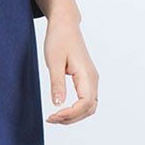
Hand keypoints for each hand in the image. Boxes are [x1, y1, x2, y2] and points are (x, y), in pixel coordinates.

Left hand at [31, 0, 98, 125]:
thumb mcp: (54, 61)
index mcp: (86, 74)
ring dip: (74, 116)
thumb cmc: (59, 39)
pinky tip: (61, 110)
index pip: (85, 103)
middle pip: (89, 109)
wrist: (65, 25)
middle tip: (51, 119)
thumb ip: (57, 83)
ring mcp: (91, 79)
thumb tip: (58, 104)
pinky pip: (86, 100)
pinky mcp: (86, 79)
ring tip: (55, 117)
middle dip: (71, 118)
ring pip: (89, 107)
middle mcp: (92, 78)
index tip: (53, 115)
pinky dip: (75, 109)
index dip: (70, 114)